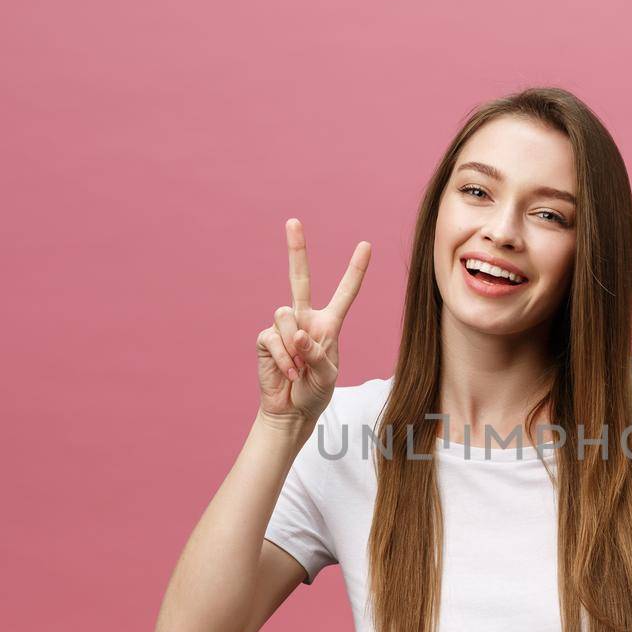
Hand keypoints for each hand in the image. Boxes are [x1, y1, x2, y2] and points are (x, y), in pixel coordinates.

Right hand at [256, 218, 370, 427]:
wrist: (291, 410)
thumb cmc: (316, 391)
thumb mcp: (327, 375)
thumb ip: (316, 353)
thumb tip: (298, 332)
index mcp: (328, 324)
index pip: (345, 293)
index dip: (355, 270)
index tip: (366, 245)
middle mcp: (305, 319)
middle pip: (300, 279)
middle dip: (296, 250)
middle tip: (293, 221)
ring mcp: (284, 327)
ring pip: (285, 315)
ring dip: (294, 345)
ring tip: (299, 367)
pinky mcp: (266, 339)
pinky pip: (273, 337)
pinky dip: (283, 357)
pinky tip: (288, 372)